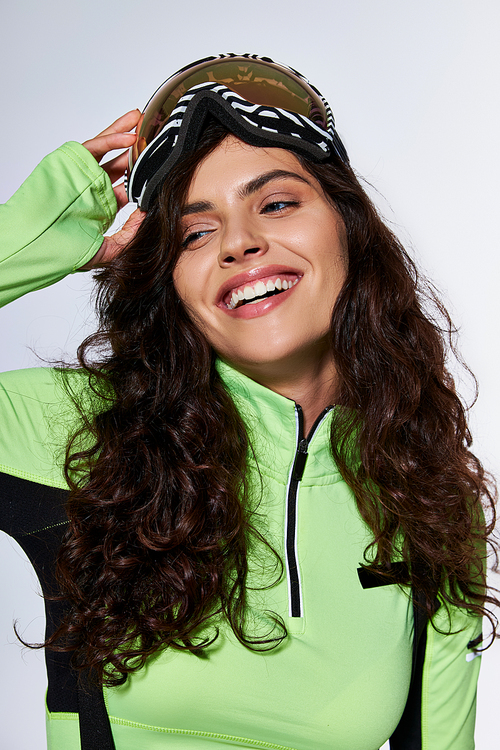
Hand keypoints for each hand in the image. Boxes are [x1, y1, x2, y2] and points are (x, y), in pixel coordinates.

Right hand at [81, 110, 145, 268]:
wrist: (43, 246)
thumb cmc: (68, 251)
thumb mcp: (111, 249)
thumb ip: (130, 234)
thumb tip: (147, 214)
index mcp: (102, 205)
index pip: (127, 187)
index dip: (143, 177)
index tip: (160, 168)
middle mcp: (93, 186)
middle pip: (119, 163)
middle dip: (136, 150)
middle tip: (153, 137)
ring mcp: (82, 173)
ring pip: (106, 148)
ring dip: (124, 133)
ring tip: (142, 120)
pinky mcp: (71, 162)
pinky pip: (94, 146)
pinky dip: (112, 138)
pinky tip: (130, 136)